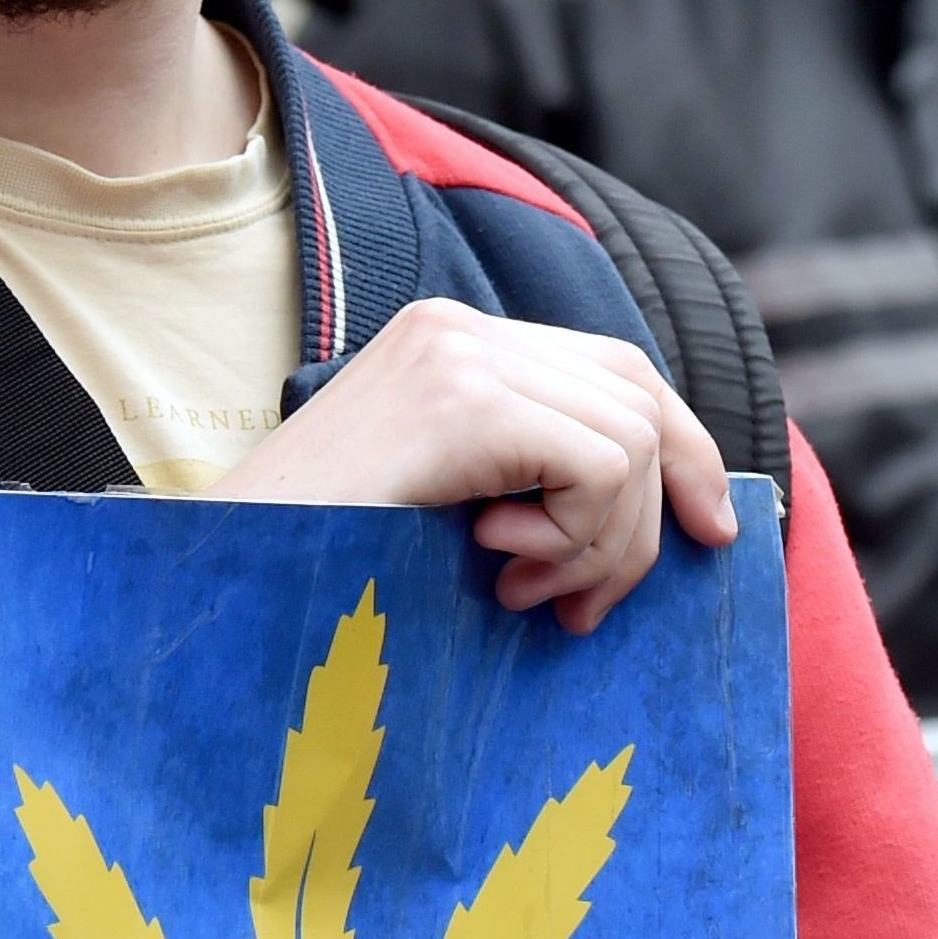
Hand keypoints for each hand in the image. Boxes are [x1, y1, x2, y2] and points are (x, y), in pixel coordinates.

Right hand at [214, 299, 738, 628]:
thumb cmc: (321, 569)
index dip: (682, 450)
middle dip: (645, 520)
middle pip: (639, 397)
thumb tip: (677, 506)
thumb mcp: (441, 505)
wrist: (221, 585)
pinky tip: (498, 570)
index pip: (616, 369)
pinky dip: (576, 541)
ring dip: (600, 547)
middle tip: (582, 612)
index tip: (716, 533)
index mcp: (448, 341)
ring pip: (629, 440)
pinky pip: (601, 467)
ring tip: (520, 595)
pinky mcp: (463, 400)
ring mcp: (458, 355)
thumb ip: (528, 477)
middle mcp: (458, 327)